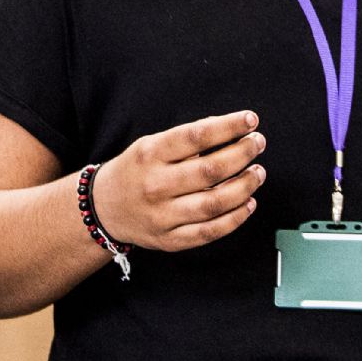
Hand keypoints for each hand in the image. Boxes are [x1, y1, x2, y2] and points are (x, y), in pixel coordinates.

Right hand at [89, 111, 264, 254]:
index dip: (228, 127)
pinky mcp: (170, 240)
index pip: (196, 136)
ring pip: (215, 203)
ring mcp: (163, 215)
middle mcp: (156, 185)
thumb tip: (229, 128)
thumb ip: (186, 138)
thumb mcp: (151, 144)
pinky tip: (248, 203)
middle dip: (242, 154)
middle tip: (257, 144)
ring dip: (244, 186)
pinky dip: (234, 219)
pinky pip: (210, 231)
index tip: (250, 120)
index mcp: (150, 154)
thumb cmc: (136, 171)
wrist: (104, 208)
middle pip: (211, 170)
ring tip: (257, 173)